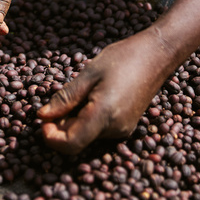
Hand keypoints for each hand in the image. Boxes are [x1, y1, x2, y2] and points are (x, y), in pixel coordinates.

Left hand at [37, 28, 178, 153]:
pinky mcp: (125, 126)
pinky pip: (97, 130)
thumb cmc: (123, 58)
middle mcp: (115, 129)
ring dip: (71, 122)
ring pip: (85, 136)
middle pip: (76, 141)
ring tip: (75, 96)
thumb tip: (42, 116)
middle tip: (53, 105)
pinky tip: (86, 99)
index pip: (70, 144)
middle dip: (58, 127)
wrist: (158, 55)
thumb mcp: (88, 74)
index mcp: (104, 115)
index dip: (50, 137)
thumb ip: (65, 98)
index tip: (42, 119)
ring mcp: (122, 129)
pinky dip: (84, 120)